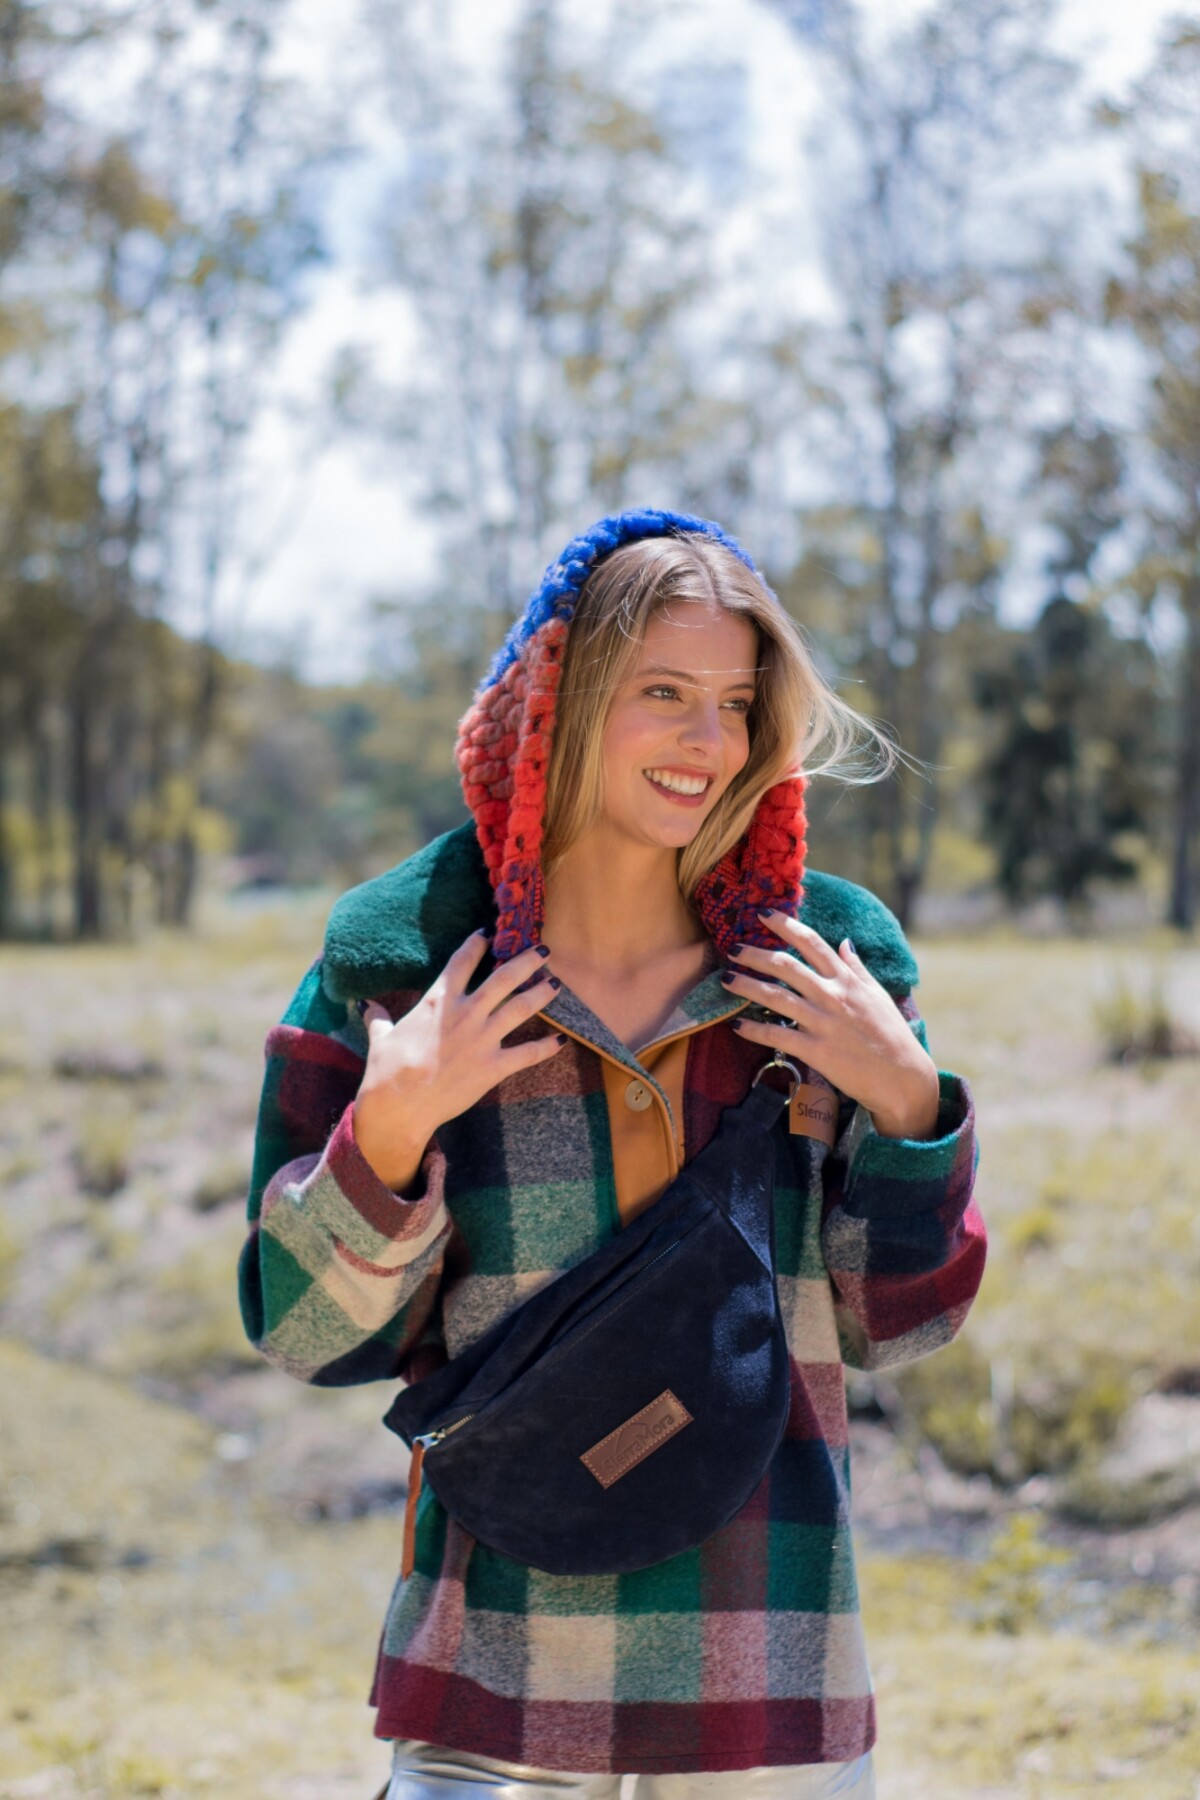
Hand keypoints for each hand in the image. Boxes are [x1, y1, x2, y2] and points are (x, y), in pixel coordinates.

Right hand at [353, 931, 563, 1187]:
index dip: (477, 945)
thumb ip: (378, 1018)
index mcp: (438, 1002)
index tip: (489, 933)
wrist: (400, 1105)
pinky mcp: (493, 1067)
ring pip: (521, 1007)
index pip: (461, 962)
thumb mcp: (380, 1038)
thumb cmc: (386, 1070)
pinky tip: (561, 1041)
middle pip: (504, 978)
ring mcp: (483, 1039)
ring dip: (541, 993)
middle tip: (543, 951)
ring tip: (556, 983)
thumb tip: (366, 1006)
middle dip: (526, 960)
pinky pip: (527, 1053)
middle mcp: (466, 1014)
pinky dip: (547, 1047)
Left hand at [723, 910, 940, 1140]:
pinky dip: (754, 1030)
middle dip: (755, 954)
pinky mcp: (816, 1050)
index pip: (811, 943)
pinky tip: (736, 1025)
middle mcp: (832, 996)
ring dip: (746, 986)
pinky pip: (777, 1036)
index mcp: (846, 980)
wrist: (902, 1077)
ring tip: (725, 979)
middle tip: (733, 949)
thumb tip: (845, 942)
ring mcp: (822, 1022)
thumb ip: (857, 968)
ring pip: (775, 997)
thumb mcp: (877, 995)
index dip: (785, 925)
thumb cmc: (892, 1035)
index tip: (763, 914)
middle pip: (785, 966)